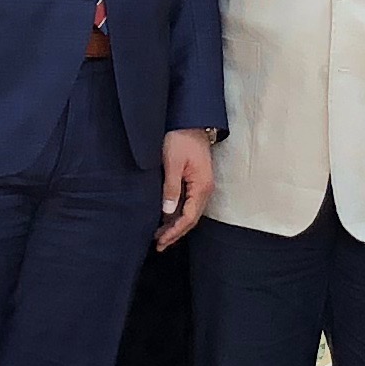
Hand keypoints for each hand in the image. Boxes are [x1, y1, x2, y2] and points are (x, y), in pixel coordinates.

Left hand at [158, 128, 215, 245]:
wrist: (190, 120)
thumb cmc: (181, 138)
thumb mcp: (173, 162)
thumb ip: (171, 187)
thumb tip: (167, 212)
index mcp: (202, 186)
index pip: (189, 217)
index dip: (175, 232)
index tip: (160, 241)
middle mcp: (205, 189)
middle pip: (191, 219)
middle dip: (175, 233)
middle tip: (159, 245)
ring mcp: (202, 185)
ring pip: (190, 212)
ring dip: (176, 225)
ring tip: (160, 237)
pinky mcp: (196, 180)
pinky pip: (188, 203)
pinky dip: (177, 214)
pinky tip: (166, 219)